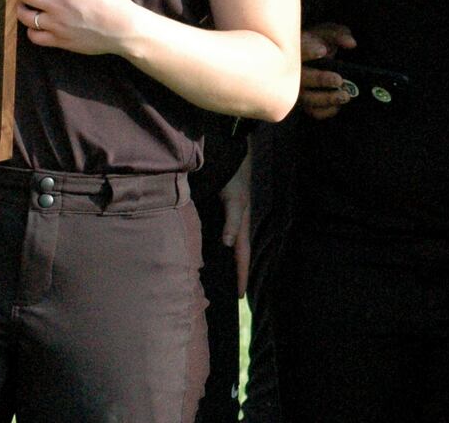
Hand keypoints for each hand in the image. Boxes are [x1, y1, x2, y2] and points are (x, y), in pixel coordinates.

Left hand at [17, 0, 144, 56]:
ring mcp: (55, 23)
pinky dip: (32, 29)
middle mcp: (57, 3)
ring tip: (25, 4)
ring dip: (21, 7)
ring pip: (24, 15)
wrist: (124, 29)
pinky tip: (36, 25)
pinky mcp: (58, 40)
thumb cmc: (114, 3)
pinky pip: (34, 36)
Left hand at [219, 150, 251, 297]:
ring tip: (217, 278)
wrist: (228, 153)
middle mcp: (235, 223)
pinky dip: (214, 247)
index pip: (242, 256)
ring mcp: (227, 217)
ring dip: (225, 261)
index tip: (239, 296)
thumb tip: (227, 244)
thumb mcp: (235, 198)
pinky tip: (206, 251)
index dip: (241, 275)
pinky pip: (217, 234)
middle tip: (229, 292)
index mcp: (241, 224)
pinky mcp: (218, 210)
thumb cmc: (234, 176)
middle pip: (236, 253)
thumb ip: (232, 220)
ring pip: (226, 245)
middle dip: (234, 272)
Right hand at [297, 22, 356, 119]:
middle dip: (320, 79)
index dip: (309, 51)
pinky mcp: (307, 102)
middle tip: (338, 79)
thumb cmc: (319, 43)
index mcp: (297, 51)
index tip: (323, 51)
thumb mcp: (327, 33)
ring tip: (345, 96)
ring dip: (327, 99)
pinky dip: (326, 111)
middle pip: (302, 79)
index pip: (298, 51)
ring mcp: (299, 89)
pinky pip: (314, 112)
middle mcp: (294, 72)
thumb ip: (338, 35)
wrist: (315, 57)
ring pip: (308, 99)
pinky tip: (338, 106)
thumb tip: (351, 43)